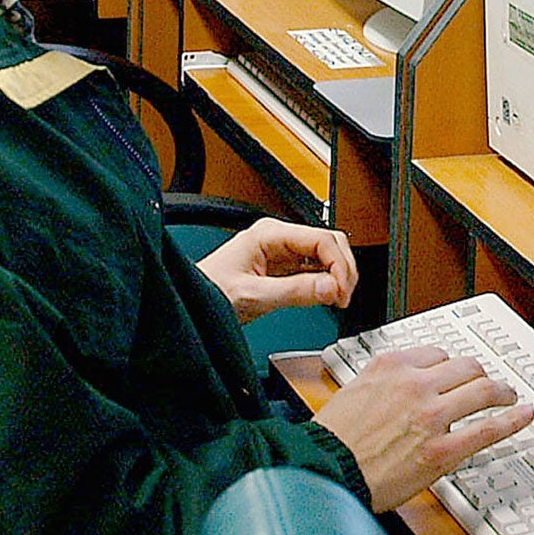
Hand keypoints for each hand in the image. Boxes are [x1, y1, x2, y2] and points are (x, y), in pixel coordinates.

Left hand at [196, 218, 356, 322]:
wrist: (189, 301)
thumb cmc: (208, 290)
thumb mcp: (252, 295)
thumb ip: (293, 292)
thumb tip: (329, 287)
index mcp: (269, 233)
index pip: (321, 239)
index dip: (339, 264)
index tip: (342, 289)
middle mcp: (278, 237)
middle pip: (329, 243)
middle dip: (343, 268)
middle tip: (344, 296)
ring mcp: (281, 251)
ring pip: (325, 255)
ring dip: (337, 275)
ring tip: (337, 299)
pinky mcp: (282, 267)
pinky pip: (314, 269)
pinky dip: (326, 282)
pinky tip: (327, 296)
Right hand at [314, 345, 533, 512]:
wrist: (326, 471)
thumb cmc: (333, 441)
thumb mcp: (352, 392)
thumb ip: (382, 384)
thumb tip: (398, 389)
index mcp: (390, 365)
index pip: (436, 353)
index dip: (451, 366)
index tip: (458, 374)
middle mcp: (414, 383)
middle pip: (465, 366)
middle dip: (481, 374)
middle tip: (490, 384)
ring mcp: (432, 414)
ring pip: (483, 389)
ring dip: (502, 391)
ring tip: (510, 397)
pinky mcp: (442, 448)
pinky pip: (488, 428)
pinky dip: (512, 420)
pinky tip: (523, 415)